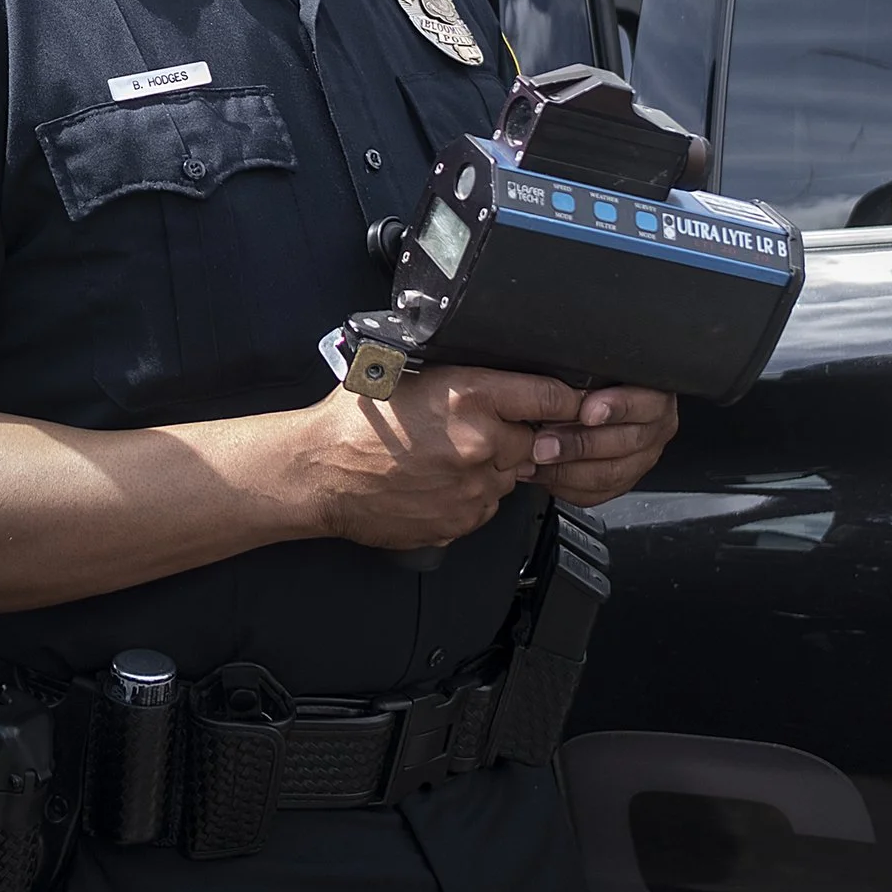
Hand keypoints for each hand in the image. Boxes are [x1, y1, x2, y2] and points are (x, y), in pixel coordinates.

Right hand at [291, 365, 586, 549]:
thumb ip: (460, 375)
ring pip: (508, 475)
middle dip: (510, 433)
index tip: (571, 401)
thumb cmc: (354, 419)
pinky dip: (470, 494)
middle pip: (530, 439)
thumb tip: (497, 374)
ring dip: (489, 466)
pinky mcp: (462, 520)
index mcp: (470, 395)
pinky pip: (484, 505)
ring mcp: (474, 487)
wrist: (320, 473)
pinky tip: (436, 481)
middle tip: (471, 428)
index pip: (549, 396)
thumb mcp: (407, 370)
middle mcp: (481, 442)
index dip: (563, 398)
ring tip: (444, 457)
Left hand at [529, 386, 677, 505]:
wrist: (600, 403)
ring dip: (568, 470)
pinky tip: (542, 474)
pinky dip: (566, 486)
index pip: (644, 403)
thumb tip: (554, 383)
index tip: (586, 411)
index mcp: (654, 397)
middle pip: (625, 443)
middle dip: (579, 444)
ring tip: (537, 460)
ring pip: (611, 473)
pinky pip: (598, 493)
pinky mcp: (623, 481)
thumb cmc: (595, 381)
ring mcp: (641, 459)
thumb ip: (584, 375)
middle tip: (544, 442)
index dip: (616, 407)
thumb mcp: (596, 370)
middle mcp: (654, 429)